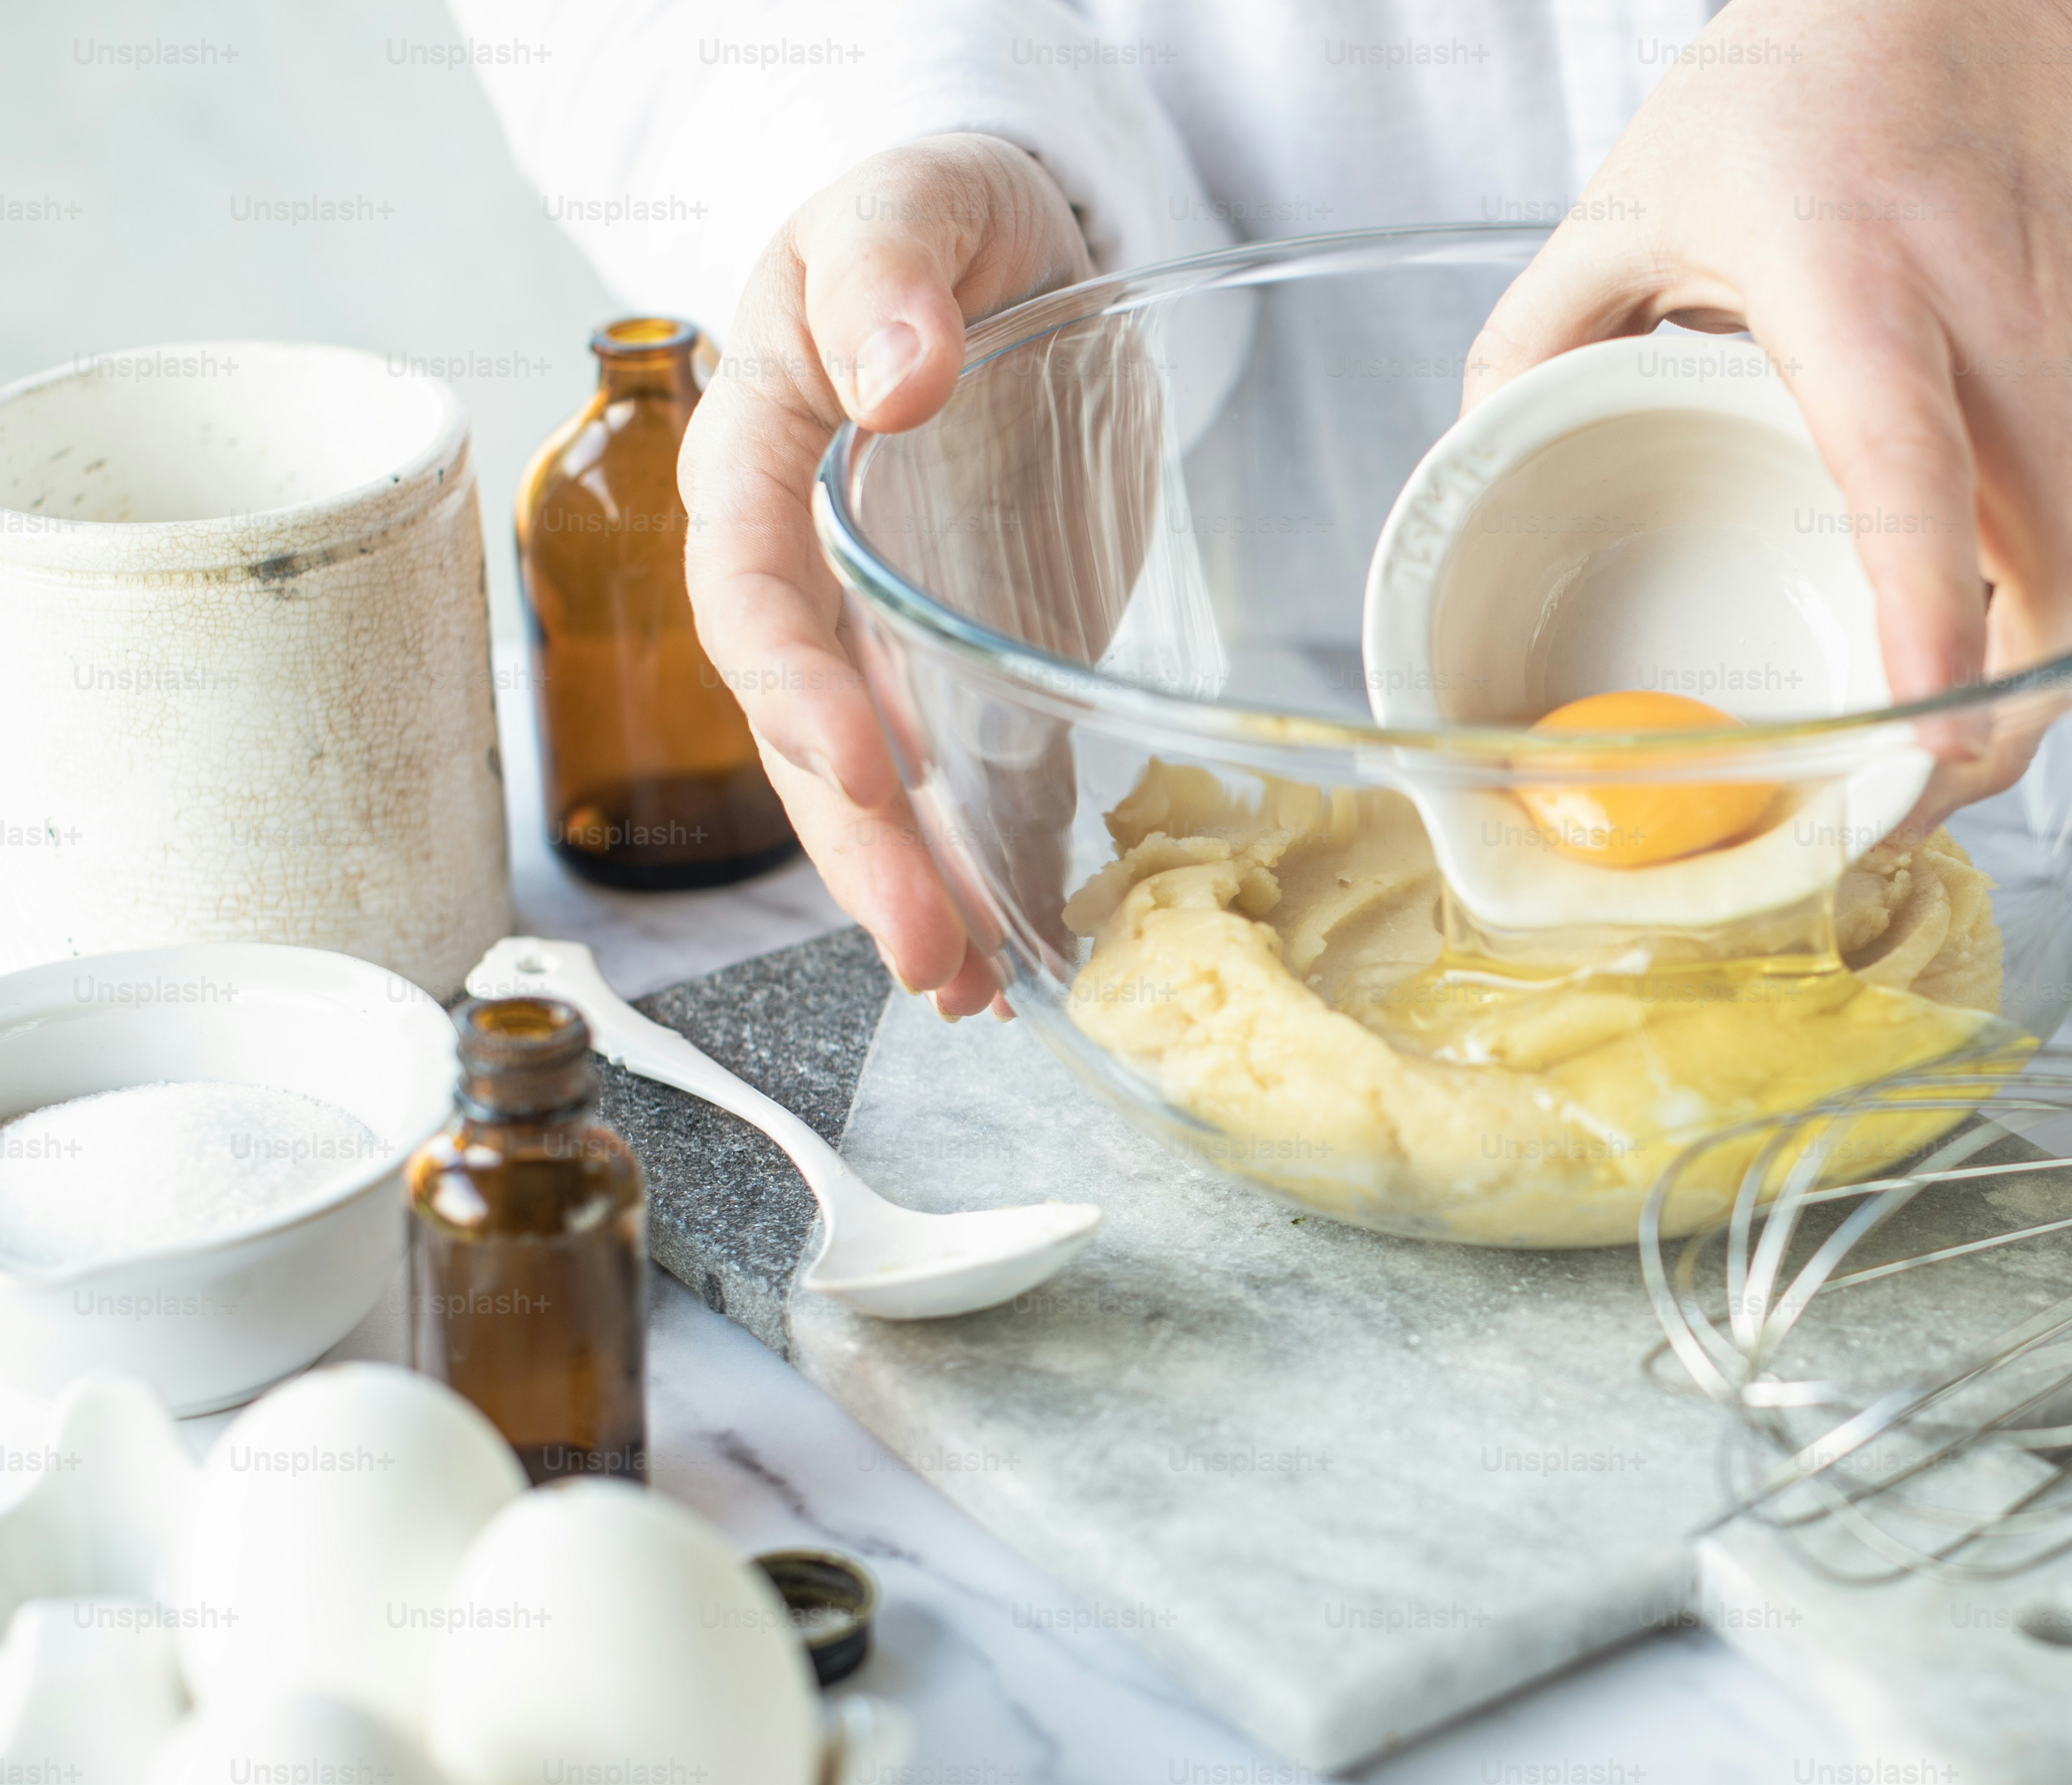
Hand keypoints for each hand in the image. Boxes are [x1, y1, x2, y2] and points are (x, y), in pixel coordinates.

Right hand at [680, 134, 1088, 1015]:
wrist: (1011, 248)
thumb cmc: (941, 216)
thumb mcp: (911, 205)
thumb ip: (886, 277)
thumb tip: (897, 372)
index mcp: (759, 449)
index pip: (753, 585)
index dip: (797, 683)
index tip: (869, 762)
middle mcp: (800, 566)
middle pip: (805, 728)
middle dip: (861, 848)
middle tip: (931, 948)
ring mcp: (877, 630)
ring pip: (869, 787)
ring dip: (912, 893)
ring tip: (966, 987)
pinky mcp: (956, 666)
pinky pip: (953, 785)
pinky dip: (980, 873)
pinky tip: (1013, 960)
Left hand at [1465, 0, 2071, 804]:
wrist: (1971, 2)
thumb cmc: (1800, 92)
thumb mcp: (1630, 194)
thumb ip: (1536, 336)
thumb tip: (1473, 477)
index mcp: (1856, 273)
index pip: (1911, 466)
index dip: (1926, 610)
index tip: (1926, 729)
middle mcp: (1988, 321)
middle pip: (2043, 563)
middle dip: (1992, 721)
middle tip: (1892, 812)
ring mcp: (2070, 353)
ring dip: (2028, 696)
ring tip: (1926, 775)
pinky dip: (2050, 631)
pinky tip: (1980, 682)